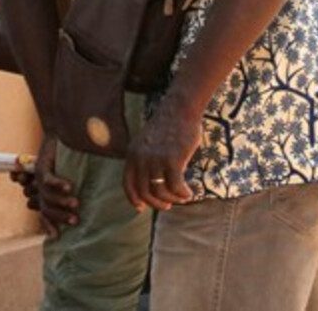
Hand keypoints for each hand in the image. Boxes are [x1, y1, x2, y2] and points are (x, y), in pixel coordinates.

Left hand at [10, 135, 78, 239]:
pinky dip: (58, 184)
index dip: (48, 225)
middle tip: (76, 220)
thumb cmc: (70, 156)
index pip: (44, 213)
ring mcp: (39, 178)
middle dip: (60, 216)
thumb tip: (86, 205)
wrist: (61, 132)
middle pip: (47, 207)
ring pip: (48, 196)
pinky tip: (70, 187)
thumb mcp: (74, 177)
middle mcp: (39, 187)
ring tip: (76, 203)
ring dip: (61, 201)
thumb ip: (75, 192)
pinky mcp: (42, 166)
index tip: (57, 237)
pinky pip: (48, 179)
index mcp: (44, 192)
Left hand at [122, 95, 200, 212]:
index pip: (128, 184)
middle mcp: (141, 159)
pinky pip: (176, 186)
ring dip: (172, 199)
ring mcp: (156, 160)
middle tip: (167, 206)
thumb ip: (145, 160)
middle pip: (145, 192)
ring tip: (181, 198)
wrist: (180, 109)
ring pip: (161, 191)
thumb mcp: (148, 142)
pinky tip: (189, 193)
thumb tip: (150, 185)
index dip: (134, 199)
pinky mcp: (173, 160)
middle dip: (156, 203)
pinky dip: (182, 193)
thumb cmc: (168, 126)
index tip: (141, 208)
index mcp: (132, 154)